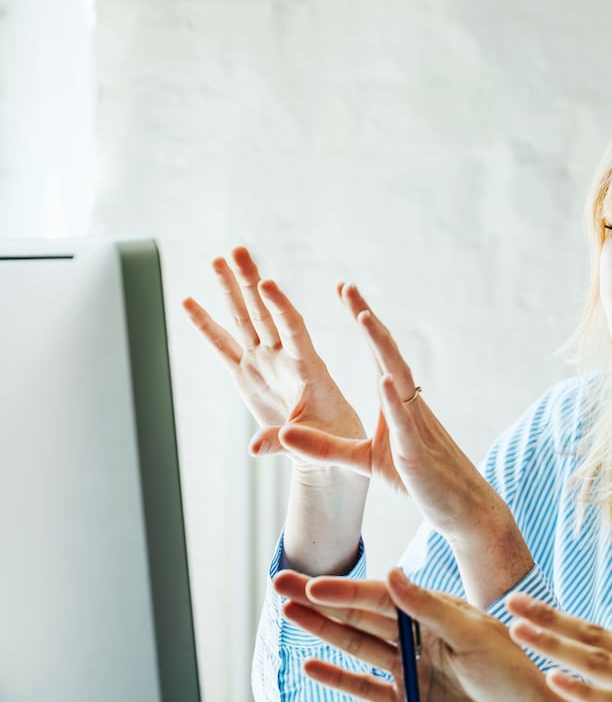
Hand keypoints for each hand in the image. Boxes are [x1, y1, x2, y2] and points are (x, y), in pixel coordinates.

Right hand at [182, 246, 364, 468]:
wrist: (328, 446)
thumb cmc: (333, 441)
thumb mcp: (316, 443)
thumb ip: (284, 441)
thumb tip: (253, 450)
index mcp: (308, 368)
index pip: (293, 329)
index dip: (280, 307)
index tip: (267, 283)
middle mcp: (283, 357)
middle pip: (264, 313)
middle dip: (250, 282)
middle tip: (237, 251)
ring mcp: (263, 363)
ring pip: (244, 320)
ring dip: (230, 291)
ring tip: (217, 259)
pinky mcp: (247, 375)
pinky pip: (222, 346)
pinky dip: (205, 326)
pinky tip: (188, 301)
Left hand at [274, 283, 475, 510]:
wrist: (461, 507)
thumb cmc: (418, 480)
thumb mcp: (362, 461)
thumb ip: (324, 447)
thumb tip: (285, 434)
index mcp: (396, 402)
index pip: (377, 353)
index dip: (363, 322)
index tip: (345, 291)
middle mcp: (409, 404)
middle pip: (387, 353)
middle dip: (367, 318)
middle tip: (347, 287)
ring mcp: (416, 424)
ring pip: (398, 376)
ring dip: (381, 347)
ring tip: (363, 317)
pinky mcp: (417, 451)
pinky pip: (405, 421)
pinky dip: (394, 398)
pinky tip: (384, 378)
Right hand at [276, 568, 562, 701]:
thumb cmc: (513, 670)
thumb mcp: (475, 634)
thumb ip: (430, 607)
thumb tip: (393, 572)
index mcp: (436, 613)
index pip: (381, 597)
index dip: (345, 590)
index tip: (311, 582)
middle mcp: (419, 636)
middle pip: (360, 616)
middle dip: (319, 601)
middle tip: (278, 583)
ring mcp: (412, 669)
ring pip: (356, 647)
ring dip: (321, 632)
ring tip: (287, 614)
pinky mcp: (410, 701)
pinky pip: (366, 688)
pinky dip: (339, 677)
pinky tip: (313, 664)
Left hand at [506, 594, 611, 701]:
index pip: (596, 631)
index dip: (557, 618)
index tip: (522, 602)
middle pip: (590, 642)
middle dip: (547, 624)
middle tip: (509, 605)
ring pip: (598, 670)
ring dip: (557, 651)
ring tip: (521, 636)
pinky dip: (587, 695)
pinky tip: (559, 683)